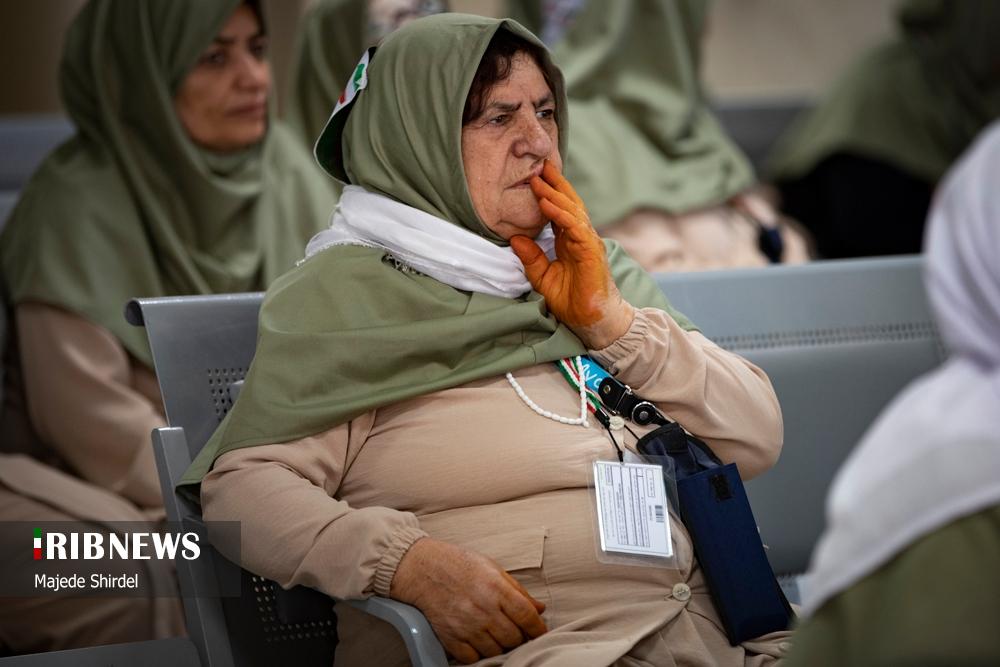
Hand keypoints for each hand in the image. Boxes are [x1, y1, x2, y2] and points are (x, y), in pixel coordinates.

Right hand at [390, 538, 546, 663]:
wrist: (424, 569)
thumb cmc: (460, 565)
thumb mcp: (493, 569)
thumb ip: (518, 591)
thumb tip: (539, 609)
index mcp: (497, 588)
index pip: (528, 617)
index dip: (538, 628)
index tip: (539, 631)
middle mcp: (483, 609)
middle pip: (514, 638)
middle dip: (518, 637)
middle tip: (513, 630)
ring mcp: (466, 625)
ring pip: (496, 651)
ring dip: (499, 646)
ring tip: (495, 634)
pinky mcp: (451, 637)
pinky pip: (473, 658)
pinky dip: (478, 653)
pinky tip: (478, 640)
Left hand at [510, 160, 634, 348]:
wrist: (592, 320)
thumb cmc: (572, 300)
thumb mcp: (542, 277)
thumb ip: (531, 258)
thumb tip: (514, 238)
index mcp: (569, 241)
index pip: (559, 210)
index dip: (548, 193)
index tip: (534, 176)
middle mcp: (580, 237)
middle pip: (568, 203)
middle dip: (554, 183)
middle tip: (539, 164)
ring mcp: (588, 242)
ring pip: (571, 210)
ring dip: (554, 193)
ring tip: (538, 178)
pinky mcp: (591, 251)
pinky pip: (575, 227)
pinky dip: (560, 214)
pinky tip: (547, 203)